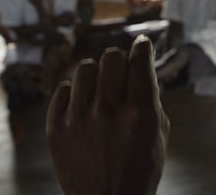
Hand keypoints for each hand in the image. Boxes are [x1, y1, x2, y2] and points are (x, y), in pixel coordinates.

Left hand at [47, 36, 169, 194]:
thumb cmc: (139, 171)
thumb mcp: (158, 136)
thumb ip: (152, 101)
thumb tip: (143, 71)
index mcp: (140, 112)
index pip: (140, 61)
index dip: (143, 47)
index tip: (142, 44)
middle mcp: (108, 110)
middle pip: (111, 58)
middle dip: (120, 61)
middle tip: (121, 73)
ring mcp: (79, 118)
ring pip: (84, 68)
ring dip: (96, 74)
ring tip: (100, 89)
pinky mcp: (57, 129)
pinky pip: (62, 90)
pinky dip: (74, 93)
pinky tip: (82, 104)